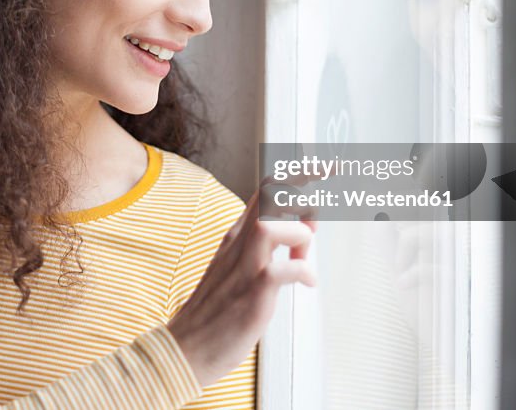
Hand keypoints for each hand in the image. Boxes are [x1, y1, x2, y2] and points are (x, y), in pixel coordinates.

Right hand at [167, 180, 316, 387]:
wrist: (186, 347)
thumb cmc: (219, 310)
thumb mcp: (244, 264)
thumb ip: (274, 245)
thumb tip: (307, 232)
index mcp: (239, 234)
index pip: (268, 188)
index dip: (301, 173)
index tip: (330, 168)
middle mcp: (240, 243)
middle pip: (271, 195)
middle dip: (305, 191)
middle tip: (320, 215)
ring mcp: (244, 267)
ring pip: (270, 225)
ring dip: (298, 233)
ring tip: (304, 254)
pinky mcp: (251, 294)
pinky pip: (282, 271)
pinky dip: (303, 271)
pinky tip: (308, 283)